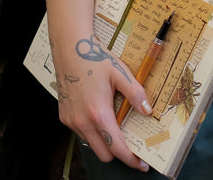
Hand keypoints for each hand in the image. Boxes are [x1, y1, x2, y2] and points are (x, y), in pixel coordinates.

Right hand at [52, 34, 152, 169]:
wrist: (70, 49)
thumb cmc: (95, 59)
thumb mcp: (121, 74)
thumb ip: (136, 94)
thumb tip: (148, 111)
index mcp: (99, 113)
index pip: (117, 148)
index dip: (131, 159)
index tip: (141, 164)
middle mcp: (82, 122)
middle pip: (104, 153)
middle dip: (119, 153)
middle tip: (132, 145)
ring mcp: (71, 121)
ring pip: (92, 144)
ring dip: (105, 142)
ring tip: (116, 125)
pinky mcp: (64, 117)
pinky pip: (82, 133)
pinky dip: (93, 131)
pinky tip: (100, 115)